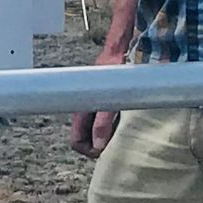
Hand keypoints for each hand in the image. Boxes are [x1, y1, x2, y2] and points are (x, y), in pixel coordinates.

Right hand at [70, 42, 125, 158]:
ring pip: (96, 132)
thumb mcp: (109, 100)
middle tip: (116, 144)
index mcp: (81, 113)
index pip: (76, 142)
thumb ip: (103, 122)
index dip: (88, 150)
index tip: (105, 150)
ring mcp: (95, 108)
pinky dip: (114, 127)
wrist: (118, 52)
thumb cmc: (112, 73)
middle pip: (86, 140)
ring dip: (107, 136)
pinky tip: (127, 121)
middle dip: (99, 146)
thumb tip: (98, 145)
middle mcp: (86, 112)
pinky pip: (105, 123)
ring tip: (123, 132)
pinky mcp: (106, 103)